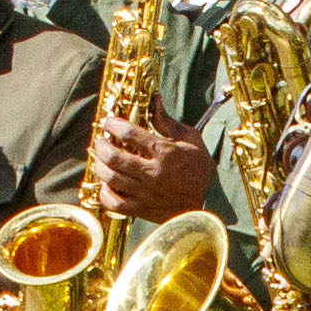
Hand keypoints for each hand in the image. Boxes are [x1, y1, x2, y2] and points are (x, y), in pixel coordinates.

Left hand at [95, 113, 220, 224]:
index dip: (113, 124)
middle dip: (101, 146)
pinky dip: (105, 193)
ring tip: (101, 161)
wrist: (210, 201)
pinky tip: (108, 185)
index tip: (107, 122)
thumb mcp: (190, 139)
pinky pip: (114, 203)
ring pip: (111, 178)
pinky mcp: (143, 210)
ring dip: (100, 166)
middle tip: (100, 142)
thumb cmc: (200, 168)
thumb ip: (168, 122)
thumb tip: (154, 101)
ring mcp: (146, 193)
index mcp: (164, 152)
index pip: (129, 133)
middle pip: (114, 156)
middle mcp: (153, 172)